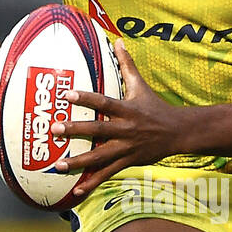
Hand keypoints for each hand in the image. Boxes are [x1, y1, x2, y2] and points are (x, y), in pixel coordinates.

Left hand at [56, 40, 182, 195]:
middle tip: (53, 130)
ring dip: (79, 162)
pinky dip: (93, 183)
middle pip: (98, 130)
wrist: (178, 133)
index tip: (67, 94)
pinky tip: (77, 191)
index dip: (86, 98)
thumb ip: (127, 64)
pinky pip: (108, 174)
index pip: (104, 101)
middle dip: (75, 130)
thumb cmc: (156, 107)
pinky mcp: (128, 162)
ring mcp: (127, 148)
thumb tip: (118, 40)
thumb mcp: (141, 85)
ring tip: (59, 165)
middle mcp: (126, 129)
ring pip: (100, 157)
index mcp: (127, 109)